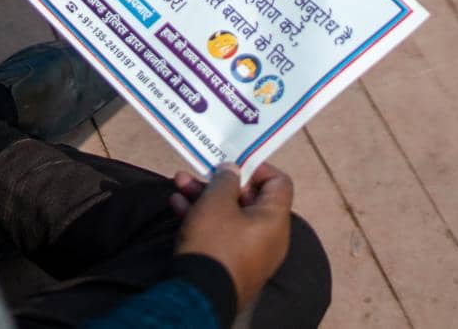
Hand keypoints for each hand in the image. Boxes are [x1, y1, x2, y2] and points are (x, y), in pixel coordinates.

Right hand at [171, 162, 293, 313]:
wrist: (199, 296)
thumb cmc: (214, 243)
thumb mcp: (216, 201)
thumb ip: (226, 180)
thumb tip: (232, 170)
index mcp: (275, 220)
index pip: (279, 183)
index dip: (257, 167)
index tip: (233, 162)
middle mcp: (268, 237)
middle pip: (248, 198)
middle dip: (219, 182)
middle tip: (198, 171)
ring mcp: (250, 253)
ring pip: (229, 215)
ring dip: (205, 197)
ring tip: (179, 184)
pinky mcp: (231, 264)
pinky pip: (221, 234)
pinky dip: (203, 219)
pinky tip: (177, 206)